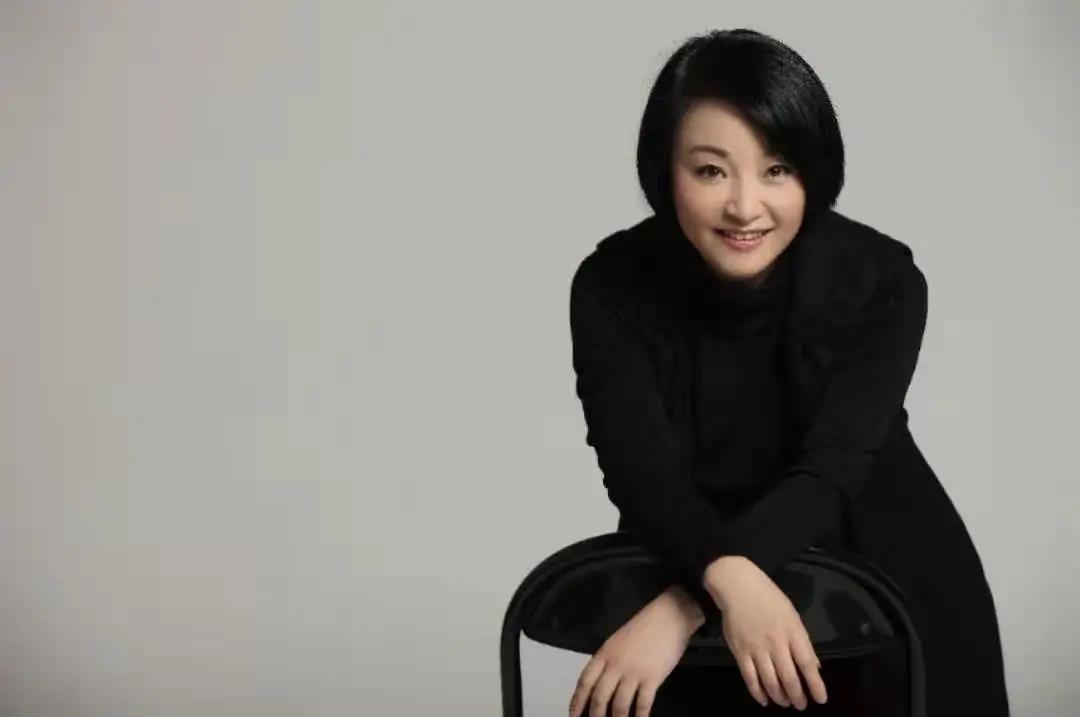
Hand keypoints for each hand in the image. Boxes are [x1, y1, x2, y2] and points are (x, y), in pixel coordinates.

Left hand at [569, 587, 699, 716]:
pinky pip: (643, 703)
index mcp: (604, 654)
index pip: (585, 681)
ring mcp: (634, 672)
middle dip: (595, 716)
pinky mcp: (652, 678)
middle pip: (599, 696)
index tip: (573, 715)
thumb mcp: (617, 641)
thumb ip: (608, 660)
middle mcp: (615, 664)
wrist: (669, 616)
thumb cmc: (644, 627)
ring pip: (619, 704)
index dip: (577, 701)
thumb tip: (602, 683)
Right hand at [707, 557, 827, 709]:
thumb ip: (803, 641)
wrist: (738, 587)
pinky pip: (749, 677)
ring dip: (779, 696)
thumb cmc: (768, 597)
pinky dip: (757, 692)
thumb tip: (814, 665)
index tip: (821, 699)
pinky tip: (764, 700)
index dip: (815, 684)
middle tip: (801, 705)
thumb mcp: (792, 615)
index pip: (807, 664)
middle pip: (789, 677)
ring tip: (784, 703)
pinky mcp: (740, 651)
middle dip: (797, 695)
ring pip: (770, 681)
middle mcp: (776, 643)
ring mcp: (757, 648)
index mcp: (792, 632)